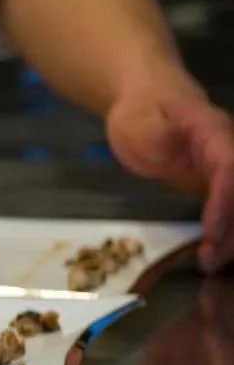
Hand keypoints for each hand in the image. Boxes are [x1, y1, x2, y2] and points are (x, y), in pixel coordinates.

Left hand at [105, 77, 233, 269]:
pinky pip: (232, 209)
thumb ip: (157, 133)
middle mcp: (231, 152)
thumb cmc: (142, 110)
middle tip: (210, 259)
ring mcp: (229, 168)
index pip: (230, 170)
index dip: (224, 203)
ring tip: (209, 263)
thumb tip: (171, 142)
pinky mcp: (221, 183)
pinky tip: (215, 253)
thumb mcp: (140, 118)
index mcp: (214, 133)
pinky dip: (228, 232)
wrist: (148, 101)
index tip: (211, 231)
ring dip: (232, 235)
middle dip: (232, 228)